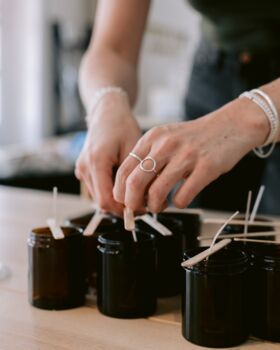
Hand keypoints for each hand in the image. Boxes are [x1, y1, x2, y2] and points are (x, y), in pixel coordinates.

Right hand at [75, 94, 141, 214]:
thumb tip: (141, 200)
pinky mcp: (83, 169)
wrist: (107, 112)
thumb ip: (134, 176)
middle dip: (122, 206)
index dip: (124, 209)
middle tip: (143, 201)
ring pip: (99, 197)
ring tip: (135, 190)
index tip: (142, 208)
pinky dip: (111, 190)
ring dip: (117, 198)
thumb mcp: (134, 149)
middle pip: (101, 202)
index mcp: (96, 162)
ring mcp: (82, 169)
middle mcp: (84, 168)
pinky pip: (97, 188)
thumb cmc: (122, 126)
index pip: (106, 201)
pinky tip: (125, 182)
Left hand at [113, 98, 268, 211]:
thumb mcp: (165, 138)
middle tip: (139, 209)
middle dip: (133, 204)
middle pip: (135, 183)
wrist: (230, 125)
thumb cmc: (195, 137)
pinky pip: (182, 197)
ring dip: (155, 207)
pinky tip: (181, 199)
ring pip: (156, 193)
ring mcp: (186, 156)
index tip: (126, 202)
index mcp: (151, 138)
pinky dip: (178, 204)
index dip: (121, 192)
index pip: (123, 171)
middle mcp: (165, 145)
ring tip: (161, 206)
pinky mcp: (206, 167)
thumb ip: (148, 158)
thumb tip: (131, 190)